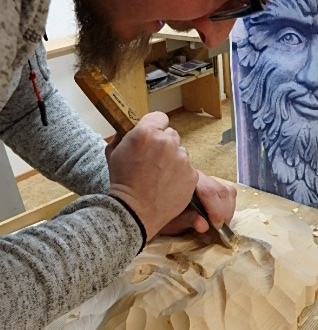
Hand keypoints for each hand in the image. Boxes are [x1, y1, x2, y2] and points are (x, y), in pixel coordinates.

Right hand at [106, 112, 197, 240]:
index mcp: (146, 133)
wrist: (134, 211)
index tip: (153, 136)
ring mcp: (181, 158)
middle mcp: (166, 142)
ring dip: (173, 160)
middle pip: (171, 135)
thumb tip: (131, 128)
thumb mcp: (113, 153)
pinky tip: (167, 185)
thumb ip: (124, 135)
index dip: (155, 127)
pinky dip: (180, 175)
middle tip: (153, 161)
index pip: (160, 117)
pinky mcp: (192, 174)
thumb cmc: (122, 183)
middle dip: (163, 145)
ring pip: (180, 152)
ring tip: (160, 176)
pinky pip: (188, 169)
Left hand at [160, 170, 236, 235]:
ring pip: (227, 190)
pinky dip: (228, 206)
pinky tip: (221, 216)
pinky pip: (227, 192)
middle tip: (221, 228)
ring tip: (222, 223)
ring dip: (228, 209)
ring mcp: (205, 180)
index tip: (216, 226)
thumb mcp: (172, 220)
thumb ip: (188, 220)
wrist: (153, 208)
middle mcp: (197, 177)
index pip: (208, 192)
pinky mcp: (212, 185)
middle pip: (220, 190)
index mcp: (186, 182)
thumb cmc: (161, 214)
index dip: (216, 210)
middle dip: (224, 211)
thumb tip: (203, 225)